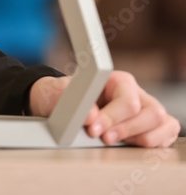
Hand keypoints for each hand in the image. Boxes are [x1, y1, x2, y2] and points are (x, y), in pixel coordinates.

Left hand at [28, 71, 180, 146]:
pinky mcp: (152, 126)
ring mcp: (146, 109)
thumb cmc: (60, 96)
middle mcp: (136, 93)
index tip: (93, 129)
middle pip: (152, 113)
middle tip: (103, 138)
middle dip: (126, 130)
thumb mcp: (56, 93)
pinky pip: (167, 135)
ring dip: (139, 138)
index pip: (127, 99)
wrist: (58, 104)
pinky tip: (128, 143)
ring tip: (113, 140)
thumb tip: (91, 115)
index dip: (112, 117)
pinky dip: (152, 144)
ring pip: (162, 124)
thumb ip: (70, 100)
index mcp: (117, 80)